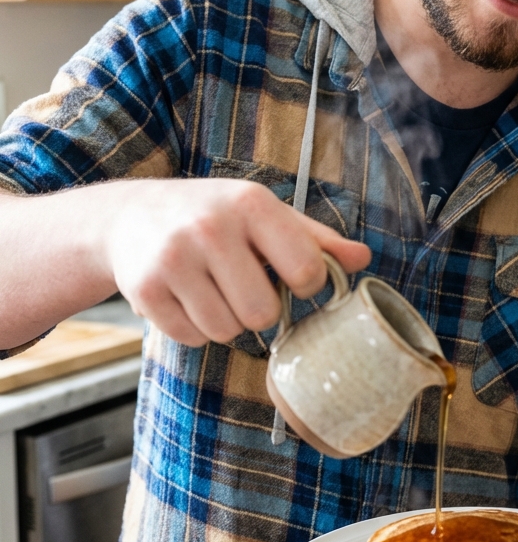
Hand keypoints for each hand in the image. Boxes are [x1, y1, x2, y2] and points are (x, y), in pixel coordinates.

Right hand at [104, 178, 370, 346]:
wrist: (129, 215)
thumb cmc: (213, 215)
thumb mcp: (264, 213)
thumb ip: (315, 239)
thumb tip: (363, 259)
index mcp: (250, 204)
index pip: (305, 270)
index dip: (305, 284)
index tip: (291, 276)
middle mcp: (210, 228)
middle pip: (262, 313)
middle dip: (259, 310)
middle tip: (244, 287)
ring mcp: (173, 259)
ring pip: (226, 331)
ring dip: (226, 321)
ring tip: (213, 289)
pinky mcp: (144, 290)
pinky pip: (191, 337)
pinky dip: (194, 328)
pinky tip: (185, 297)